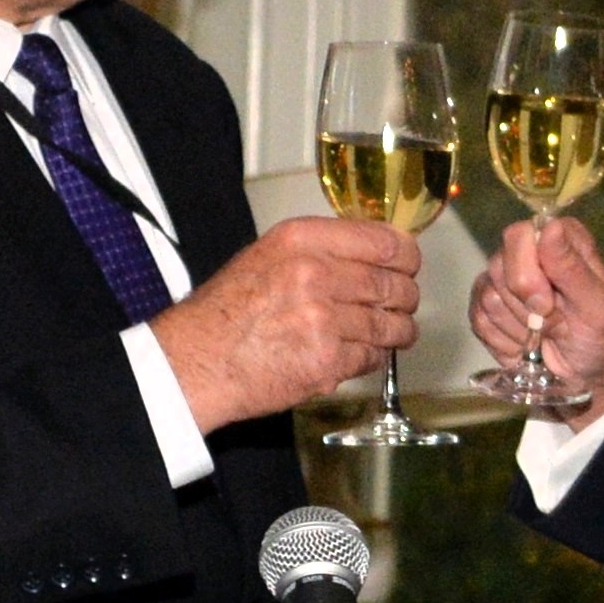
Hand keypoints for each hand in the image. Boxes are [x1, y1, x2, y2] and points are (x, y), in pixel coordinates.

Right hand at [152, 216, 421, 432]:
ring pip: (390, 324)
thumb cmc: (225, 313)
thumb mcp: (266, 257)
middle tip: (402, 303)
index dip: (405, 257)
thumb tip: (372, 255)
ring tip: (393, 333)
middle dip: (404, 298)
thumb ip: (319, 251)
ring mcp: (323, 319)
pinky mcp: (327, 360)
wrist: (196, 362)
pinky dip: (371, 358)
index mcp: (301, 241)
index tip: (407, 265)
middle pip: (393, 284)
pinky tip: (356, 354)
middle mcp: (314, 274)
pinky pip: (372, 357)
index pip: (384, 242)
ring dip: (397, 331)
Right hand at [470, 214, 603, 423]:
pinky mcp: (487, 308)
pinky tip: (526, 346)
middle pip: (499, 264)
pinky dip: (505, 341)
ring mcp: (505, 279)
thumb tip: (550, 226)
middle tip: (554, 324)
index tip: (550, 303)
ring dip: (519, 327)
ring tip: (545, 335)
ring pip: (488, 295)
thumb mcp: (598, 306)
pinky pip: (478, 319)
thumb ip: (572, 267)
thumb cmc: (603, 336)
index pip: (521, 235)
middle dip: (526, 307)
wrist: (590, 377)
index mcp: (561, 239)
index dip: (528, 271)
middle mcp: (529, 251)